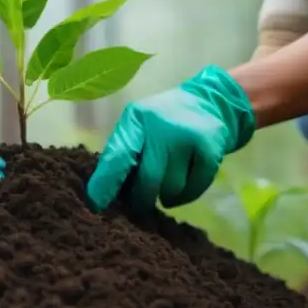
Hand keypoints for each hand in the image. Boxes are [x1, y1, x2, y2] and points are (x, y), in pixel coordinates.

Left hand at [85, 65, 254, 217]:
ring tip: (166, 184)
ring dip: (165, 196)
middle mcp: (161, 127)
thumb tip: (106, 193)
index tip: (98, 204)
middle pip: (147, 179)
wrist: (210, 102)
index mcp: (136, 119)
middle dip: (141, 200)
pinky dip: (186, 196)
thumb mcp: (139, 125)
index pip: (118, 155)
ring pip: (171, 189)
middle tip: (139, 205)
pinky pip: (193, 190)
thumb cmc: (163, 120)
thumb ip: (123, 153)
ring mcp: (188, 139)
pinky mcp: (210, 151)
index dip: (106, 183)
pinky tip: (185, 182)